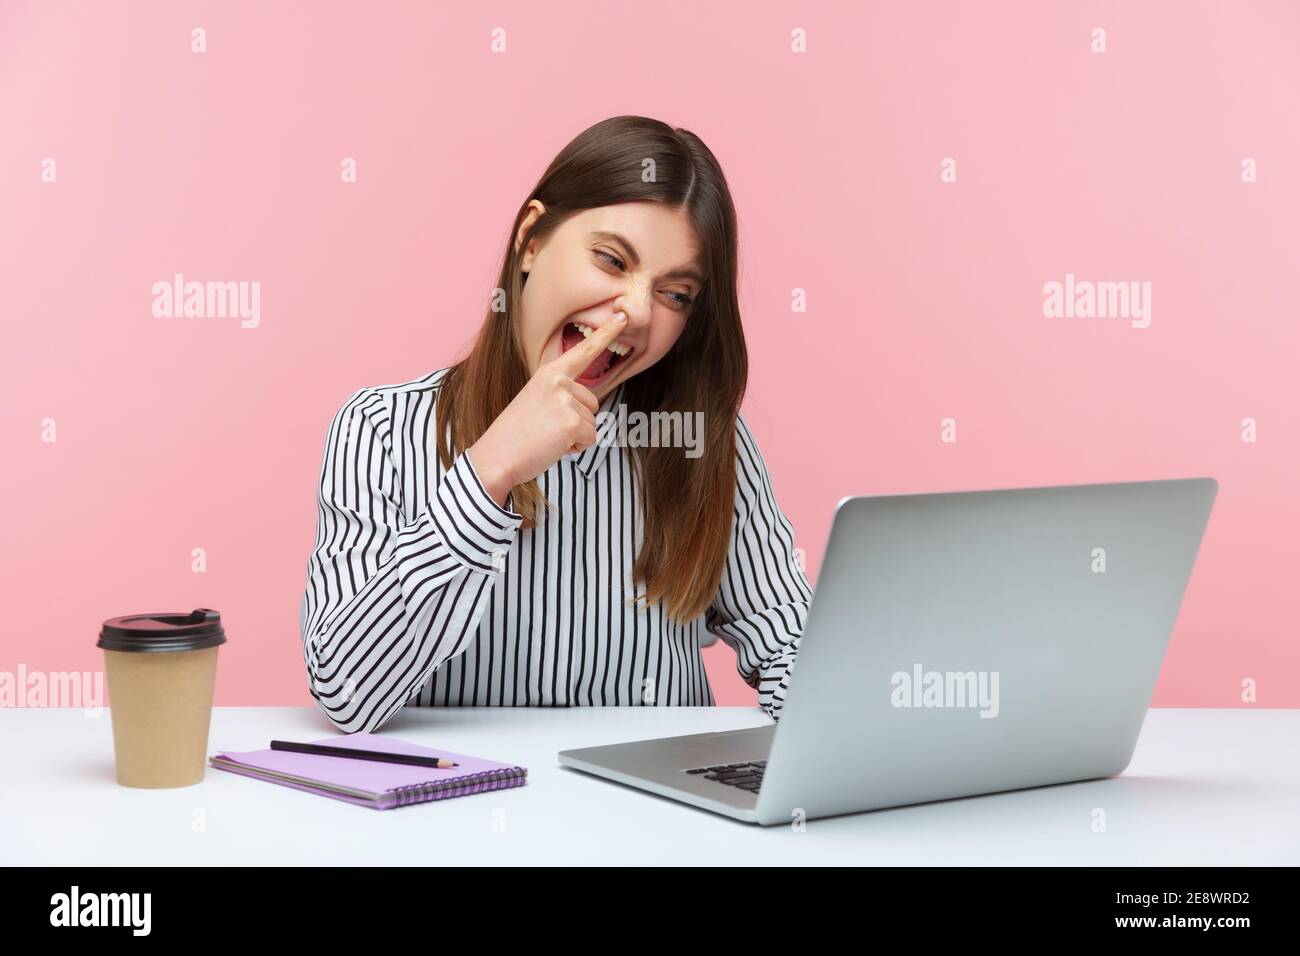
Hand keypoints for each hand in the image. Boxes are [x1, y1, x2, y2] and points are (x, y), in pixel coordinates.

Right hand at [467, 312, 626, 506]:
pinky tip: (552, 447)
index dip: (605, 334)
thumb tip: (585, 406)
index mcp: (549, 373)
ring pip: (592, 423)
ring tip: (546, 437)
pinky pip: (590, 439)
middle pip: (592, 403)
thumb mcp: (536, 400)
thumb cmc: (515, 434)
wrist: (496, 456)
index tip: (622, 317)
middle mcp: (559, 381)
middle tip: (546, 428)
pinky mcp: (571, 423)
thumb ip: (561, 394)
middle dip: (576, 421)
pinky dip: (575, 449)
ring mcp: (565, 401)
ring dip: (575, 436)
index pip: (583, 351)